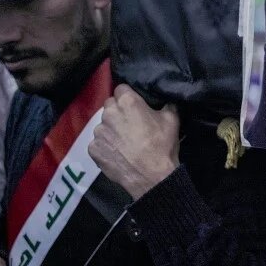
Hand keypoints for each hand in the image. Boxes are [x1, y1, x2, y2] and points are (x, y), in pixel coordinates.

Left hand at [88, 84, 179, 200]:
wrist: (151, 177)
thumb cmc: (162, 145)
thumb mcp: (172, 119)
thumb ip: (167, 104)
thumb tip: (165, 100)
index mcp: (127, 102)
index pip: (121, 88)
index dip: (129, 96)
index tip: (136, 105)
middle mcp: (109, 113)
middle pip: (110, 105)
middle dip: (118, 110)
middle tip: (131, 122)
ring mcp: (98, 132)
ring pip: (103, 124)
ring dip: (111, 129)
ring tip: (124, 141)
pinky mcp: (93, 149)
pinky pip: (98, 143)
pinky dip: (106, 146)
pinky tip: (117, 153)